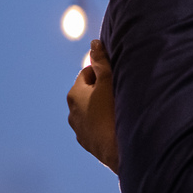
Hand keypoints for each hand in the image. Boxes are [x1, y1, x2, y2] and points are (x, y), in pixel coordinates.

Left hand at [66, 39, 119, 173]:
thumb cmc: (111, 112)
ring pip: (91, 110)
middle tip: (120, 90)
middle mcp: (72, 111)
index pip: (87, 73)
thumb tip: (94, 43)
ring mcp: (79, 128)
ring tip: (119, 108)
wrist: (116, 149)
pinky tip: (116, 123)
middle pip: (88, 92)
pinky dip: (103, 122)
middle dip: (101, 89)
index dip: (102, 71)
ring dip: (101, 107)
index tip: (117, 75)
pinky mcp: (87, 142)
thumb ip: (101, 62)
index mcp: (74, 94)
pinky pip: (95, 126)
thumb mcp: (108, 82)